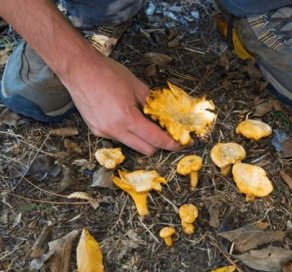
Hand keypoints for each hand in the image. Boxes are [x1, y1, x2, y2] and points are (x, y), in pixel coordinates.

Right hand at [61, 52, 181, 154]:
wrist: (79, 69)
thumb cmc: (108, 73)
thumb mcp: (137, 86)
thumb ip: (153, 104)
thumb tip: (165, 115)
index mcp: (127, 119)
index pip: (155, 139)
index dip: (171, 143)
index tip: (180, 143)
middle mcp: (114, 130)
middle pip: (145, 150)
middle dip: (158, 144)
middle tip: (166, 133)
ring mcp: (103, 132)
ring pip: (131, 144)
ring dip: (142, 138)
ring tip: (144, 121)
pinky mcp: (96, 131)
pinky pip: (118, 138)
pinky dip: (127, 132)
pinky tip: (125, 117)